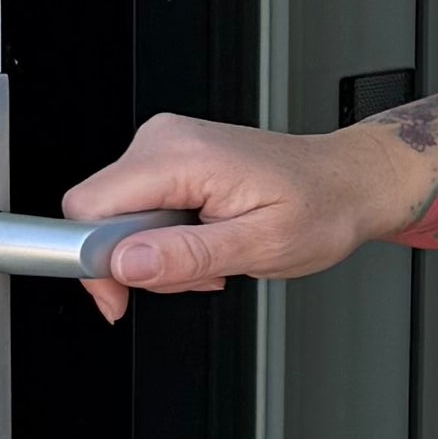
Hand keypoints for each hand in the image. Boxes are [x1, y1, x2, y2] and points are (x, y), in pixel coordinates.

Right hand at [54, 108, 410, 323]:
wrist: (349, 182)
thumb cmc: (321, 207)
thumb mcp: (262, 246)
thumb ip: (188, 255)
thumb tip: (126, 264)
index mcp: (182, 155)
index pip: (88, 209)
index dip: (93, 261)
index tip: (121, 297)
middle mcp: (165, 141)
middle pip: (99, 218)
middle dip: (139, 263)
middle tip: (197, 273)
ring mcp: (166, 147)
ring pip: (118, 221)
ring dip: (159, 254)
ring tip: (215, 254)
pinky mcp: (170, 161)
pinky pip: (141, 211)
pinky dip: (168, 238)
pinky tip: (209, 239)